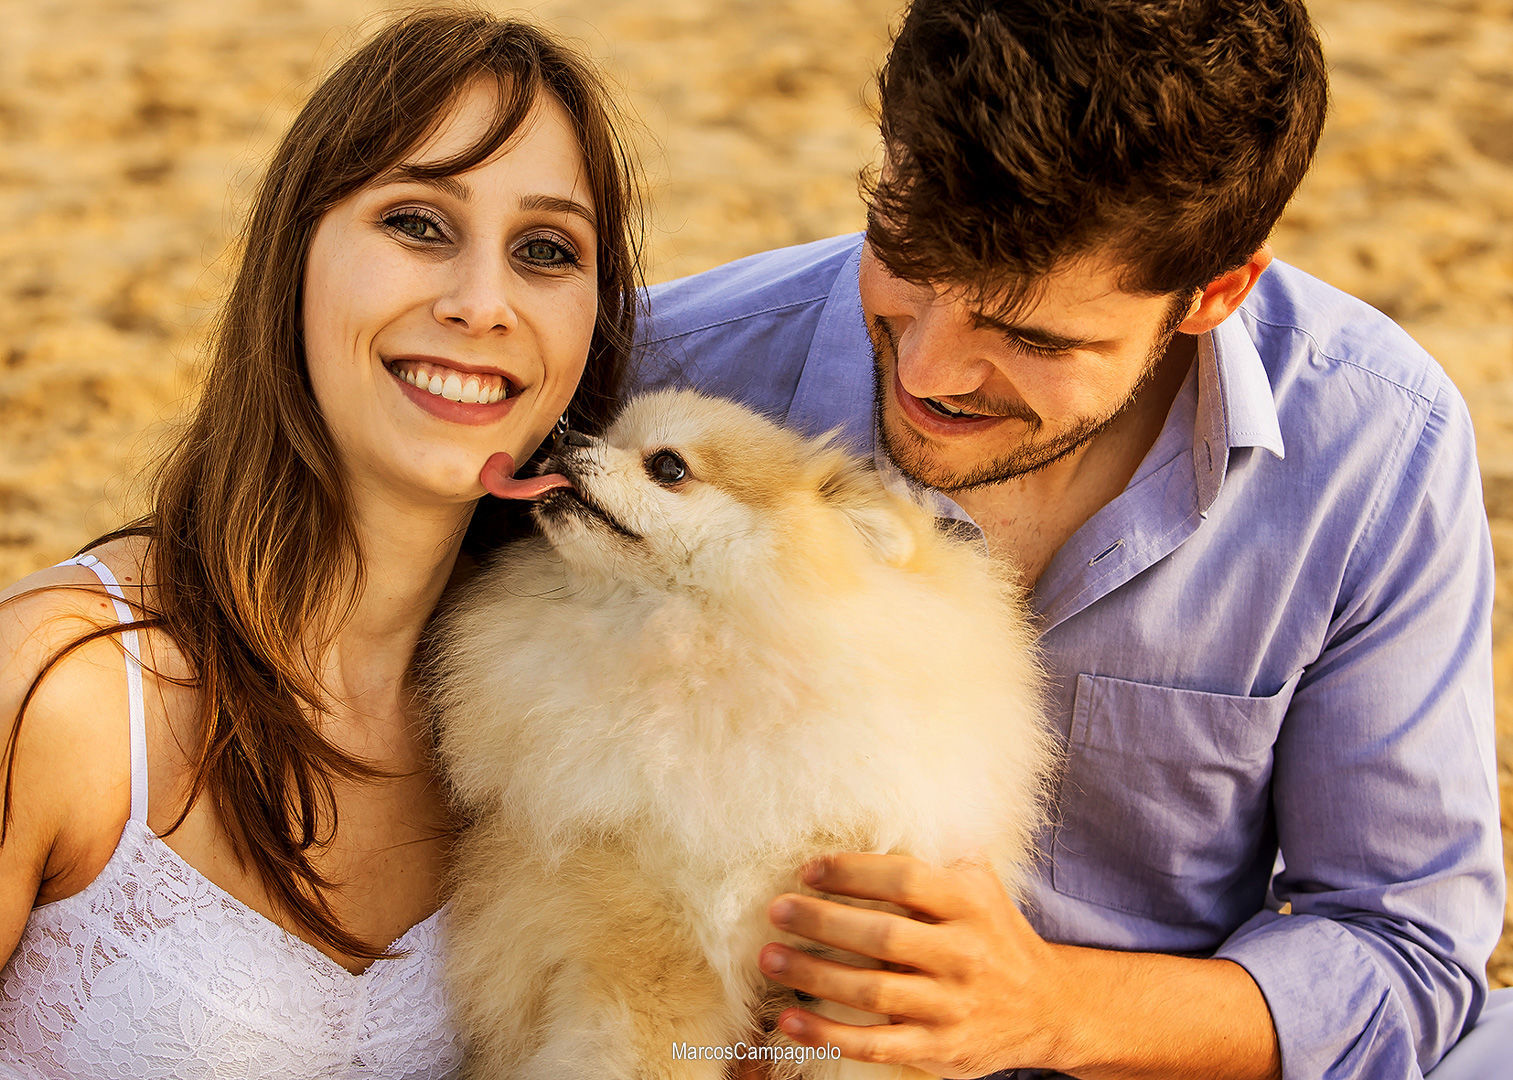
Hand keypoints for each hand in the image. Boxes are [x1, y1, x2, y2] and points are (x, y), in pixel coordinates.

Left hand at [756, 852, 1066, 1077]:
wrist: (1047, 1008)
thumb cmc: (994, 934)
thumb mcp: (980, 885)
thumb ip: (938, 854)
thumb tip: (882, 809)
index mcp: (970, 905)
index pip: (905, 880)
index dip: (852, 872)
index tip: (809, 870)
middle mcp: (964, 954)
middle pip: (881, 936)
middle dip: (821, 921)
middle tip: (777, 910)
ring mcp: (950, 1005)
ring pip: (872, 990)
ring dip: (813, 973)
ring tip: (770, 956)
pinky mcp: (938, 1048)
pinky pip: (875, 1043)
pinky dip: (828, 1034)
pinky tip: (789, 1020)